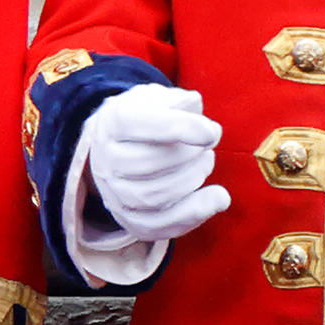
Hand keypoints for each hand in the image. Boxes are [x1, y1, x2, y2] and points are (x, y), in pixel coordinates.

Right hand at [85, 83, 230, 241]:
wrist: (116, 143)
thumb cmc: (148, 116)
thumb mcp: (162, 97)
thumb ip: (183, 104)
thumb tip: (203, 123)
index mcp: (115, 120)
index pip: (146, 125)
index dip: (183, 128)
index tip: (213, 132)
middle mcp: (107, 159)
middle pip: (148, 163)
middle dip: (190, 156)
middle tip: (208, 147)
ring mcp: (113, 193)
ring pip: (151, 197)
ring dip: (191, 181)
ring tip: (206, 163)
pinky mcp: (127, 219)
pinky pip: (158, 227)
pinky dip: (192, 215)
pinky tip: (218, 199)